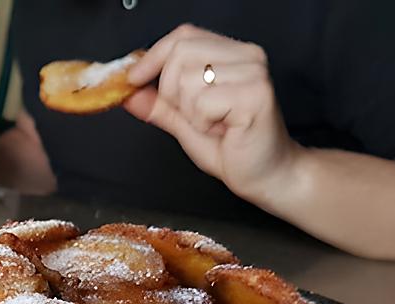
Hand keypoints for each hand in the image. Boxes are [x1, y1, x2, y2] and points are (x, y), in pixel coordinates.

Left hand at [123, 24, 303, 205]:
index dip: (153, 56)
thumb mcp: (185, 123)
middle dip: (171, 92)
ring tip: (214, 125)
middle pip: (180, 54)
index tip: (133, 80)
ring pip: (188, 80)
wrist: (266, 176)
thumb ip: (159, 105)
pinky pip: (203, 102)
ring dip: (190, 113)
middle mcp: (247, 56)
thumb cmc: (232, 149)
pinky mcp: (256, 94)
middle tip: (194, 117)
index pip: (184, 36)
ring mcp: (254, 73)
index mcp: (232, 54)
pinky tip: (223, 131)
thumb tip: (128, 92)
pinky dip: (203, 123)